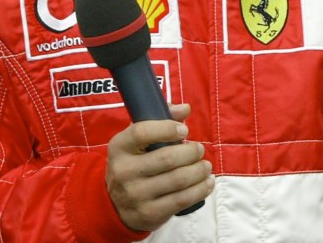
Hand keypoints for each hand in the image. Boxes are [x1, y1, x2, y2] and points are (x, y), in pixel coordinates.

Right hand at [106, 104, 213, 230]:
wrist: (115, 205)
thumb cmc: (134, 162)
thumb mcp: (138, 140)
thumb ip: (162, 119)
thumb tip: (185, 109)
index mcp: (119, 147)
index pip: (141, 132)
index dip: (167, 128)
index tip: (184, 131)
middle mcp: (123, 172)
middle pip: (167, 158)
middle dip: (191, 152)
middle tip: (199, 150)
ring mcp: (135, 195)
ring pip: (178, 180)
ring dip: (199, 171)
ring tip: (205, 166)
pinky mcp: (149, 213)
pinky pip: (181, 200)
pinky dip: (200, 189)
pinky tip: (207, 183)